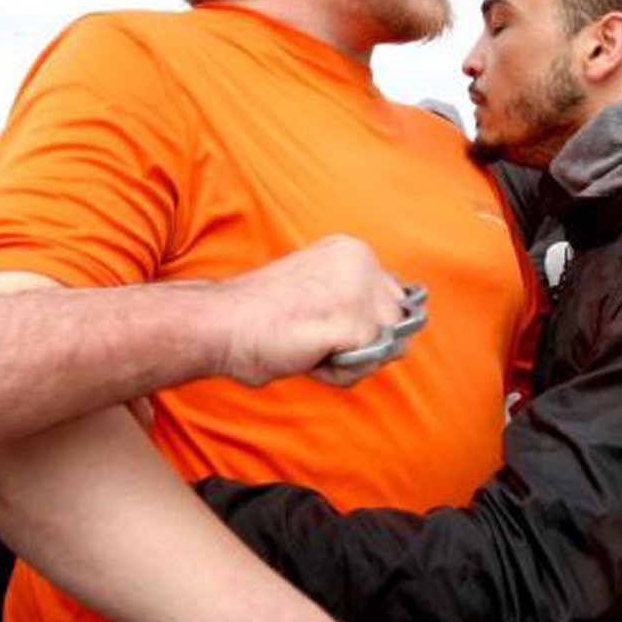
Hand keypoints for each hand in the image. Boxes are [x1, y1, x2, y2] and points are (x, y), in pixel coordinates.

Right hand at [210, 235, 413, 387]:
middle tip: (311, 336)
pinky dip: (335, 372)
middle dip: (361, 343)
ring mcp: (360, 288)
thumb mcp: (318, 297)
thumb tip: (401, 342)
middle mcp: (361, 260)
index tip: (315, 321)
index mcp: (351, 249)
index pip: (390, 300)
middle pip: (397, 324)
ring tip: (308, 345)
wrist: (220, 323)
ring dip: (349, 359)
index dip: (360, 326)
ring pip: (387, 347)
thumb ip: (355, 307)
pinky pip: (364, 366)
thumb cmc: (258, 317)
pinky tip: (306, 354)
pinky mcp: (354, 320)